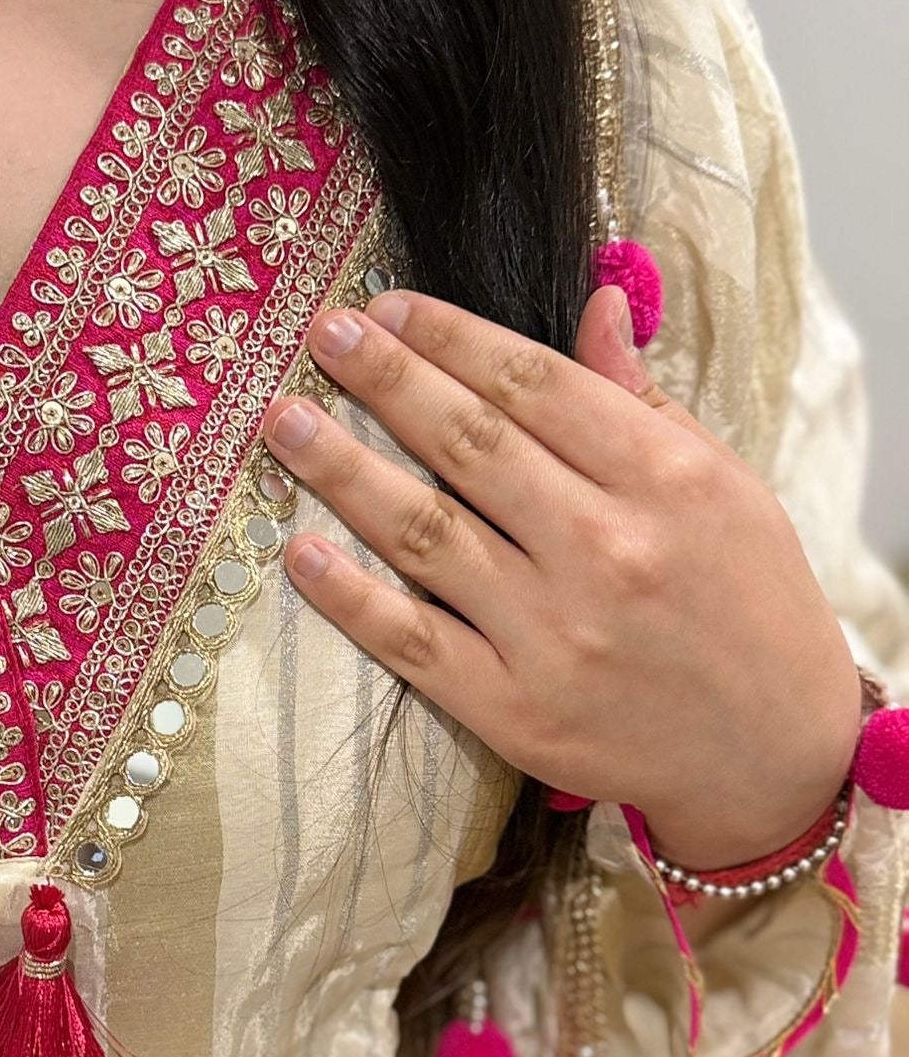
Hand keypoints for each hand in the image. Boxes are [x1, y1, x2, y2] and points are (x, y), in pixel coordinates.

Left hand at [266, 284, 861, 870]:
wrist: (773, 751)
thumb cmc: (750, 604)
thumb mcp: (724, 486)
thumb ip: (641, 401)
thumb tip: (591, 305)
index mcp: (663, 479)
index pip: (532, 385)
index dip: (450, 338)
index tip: (388, 307)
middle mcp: (605, 550)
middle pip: (468, 444)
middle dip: (384, 380)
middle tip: (322, 335)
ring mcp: (553, 635)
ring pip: (425, 534)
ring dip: (342, 471)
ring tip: (283, 424)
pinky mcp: (515, 710)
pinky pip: (412, 642)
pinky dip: (351, 597)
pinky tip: (302, 551)